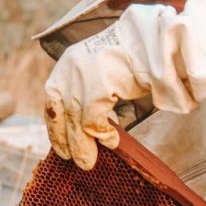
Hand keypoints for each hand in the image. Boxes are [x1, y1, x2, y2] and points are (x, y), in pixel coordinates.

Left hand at [43, 11, 159, 168]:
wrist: (153, 43)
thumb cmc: (131, 60)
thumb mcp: (99, 73)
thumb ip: (86, 94)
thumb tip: (81, 127)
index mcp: (67, 64)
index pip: (52, 101)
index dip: (55, 127)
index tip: (59, 146)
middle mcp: (70, 70)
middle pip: (63, 114)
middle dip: (66, 140)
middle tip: (73, 160)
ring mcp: (82, 77)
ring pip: (76, 121)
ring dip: (83, 145)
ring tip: (88, 162)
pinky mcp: (98, 87)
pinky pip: (93, 122)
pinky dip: (102, 136)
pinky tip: (112, 141)